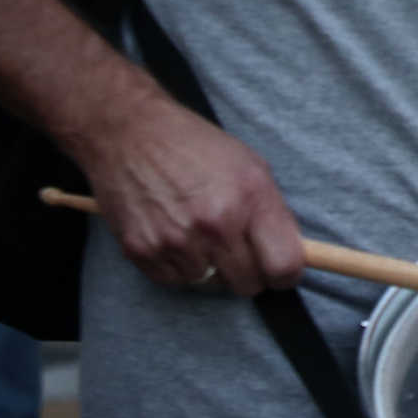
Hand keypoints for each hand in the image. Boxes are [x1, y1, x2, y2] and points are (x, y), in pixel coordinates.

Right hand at [66, 99, 307, 296]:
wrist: (130, 132)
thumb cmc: (194, 145)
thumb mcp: (250, 166)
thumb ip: (271, 212)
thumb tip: (287, 253)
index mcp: (249, 199)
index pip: (283, 265)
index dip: (286, 275)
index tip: (280, 272)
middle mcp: (215, 224)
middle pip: (247, 284)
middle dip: (248, 273)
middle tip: (238, 251)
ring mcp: (177, 241)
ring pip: (209, 285)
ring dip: (210, 269)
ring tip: (199, 234)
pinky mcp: (143, 251)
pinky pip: (175, 281)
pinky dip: (179, 267)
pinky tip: (175, 236)